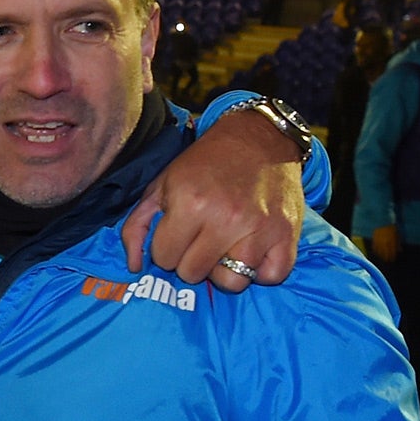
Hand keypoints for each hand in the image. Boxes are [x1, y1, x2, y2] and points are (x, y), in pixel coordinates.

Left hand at [119, 105, 302, 290]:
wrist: (259, 138)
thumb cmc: (206, 163)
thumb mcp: (162, 184)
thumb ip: (137, 225)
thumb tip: (133, 267)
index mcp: (190, 203)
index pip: (164, 258)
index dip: (167, 247)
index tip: (179, 231)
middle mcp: (225, 218)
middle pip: (193, 274)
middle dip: (191, 260)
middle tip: (201, 238)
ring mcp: (259, 229)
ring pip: (231, 283)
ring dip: (225, 268)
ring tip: (226, 245)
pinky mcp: (286, 235)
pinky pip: (270, 277)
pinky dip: (261, 271)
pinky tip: (252, 250)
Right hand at [368, 225, 400, 262]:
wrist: (383, 220)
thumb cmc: (391, 227)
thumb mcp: (397, 234)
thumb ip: (398, 243)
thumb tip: (400, 250)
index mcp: (392, 241)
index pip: (392, 252)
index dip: (392, 257)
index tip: (392, 260)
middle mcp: (385, 242)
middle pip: (385, 253)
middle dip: (387, 258)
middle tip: (387, 261)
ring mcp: (379, 241)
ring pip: (379, 251)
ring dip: (381, 255)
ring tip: (382, 258)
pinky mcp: (374, 239)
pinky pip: (374, 247)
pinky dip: (376, 251)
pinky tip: (377, 253)